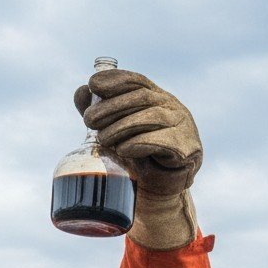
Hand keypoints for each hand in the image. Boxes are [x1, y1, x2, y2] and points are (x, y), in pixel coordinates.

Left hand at [74, 69, 201, 248]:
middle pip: (141, 98)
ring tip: (102, 139)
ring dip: (123, 126)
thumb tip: (80, 92)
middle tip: (88, 120)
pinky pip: (164, 141)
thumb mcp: (119, 131)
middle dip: (112, 106)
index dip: (115, 80)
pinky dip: (140, 143)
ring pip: (152, 117)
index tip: (92, 85)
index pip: (136, 81)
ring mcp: (182, 125)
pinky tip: (123, 149)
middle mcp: (172, 107)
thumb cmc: (140, 154)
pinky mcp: (187, 148)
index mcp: (157, 97)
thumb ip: (101, 113)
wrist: (163, 187)